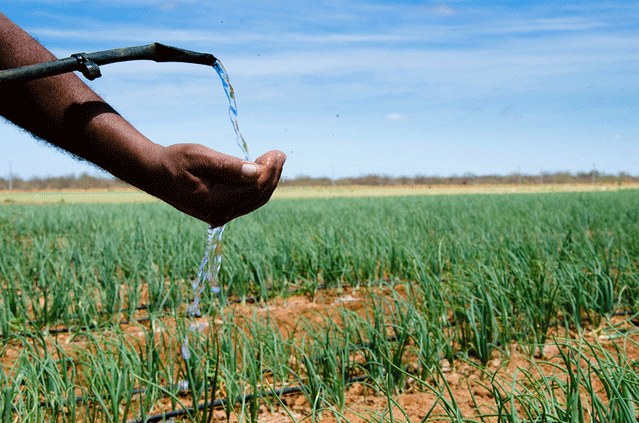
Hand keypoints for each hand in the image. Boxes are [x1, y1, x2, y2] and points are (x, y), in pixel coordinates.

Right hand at [148, 143, 285, 226]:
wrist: (155, 174)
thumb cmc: (174, 160)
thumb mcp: (199, 157)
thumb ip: (228, 166)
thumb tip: (256, 171)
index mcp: (214, 202)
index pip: (253, 189)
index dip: (269, 171)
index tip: (276, 152)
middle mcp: (219, 214)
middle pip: (258, 196)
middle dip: (272, 175)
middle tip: (279, 153)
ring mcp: (220, 216)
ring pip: (255, 200)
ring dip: (267, 180)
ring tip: (273, 159)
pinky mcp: (221, 212)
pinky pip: (247, 201)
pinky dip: (257, 186)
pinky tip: (260, 169)